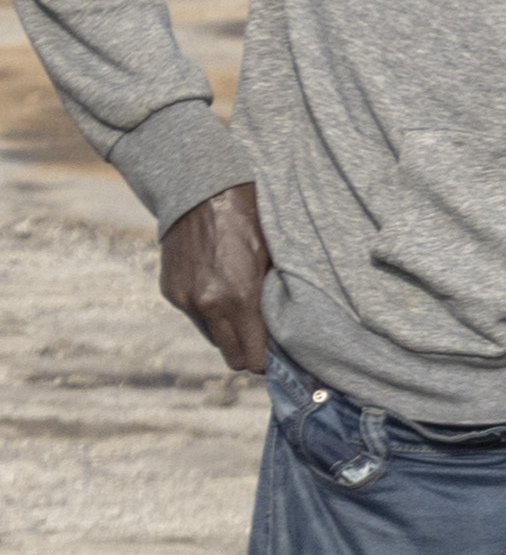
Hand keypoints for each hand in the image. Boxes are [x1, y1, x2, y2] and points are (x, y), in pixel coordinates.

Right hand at [156, 182, 272, 373]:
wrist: (202, 194)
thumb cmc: (251, 223)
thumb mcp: (275, 260)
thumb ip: (275, 300)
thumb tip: (285, 333)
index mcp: (240, 299)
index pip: (252, 358)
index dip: (266, 360)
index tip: (276, 353)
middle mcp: (208, 305)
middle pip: (231, 357)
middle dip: (248, 352)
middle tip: (262, 338)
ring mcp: (186, 300)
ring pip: (213, 338)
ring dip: (227, 331)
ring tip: (243, 308)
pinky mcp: (171, 292)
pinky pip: (195, 318)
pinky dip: (209, 313)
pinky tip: (221, 289)